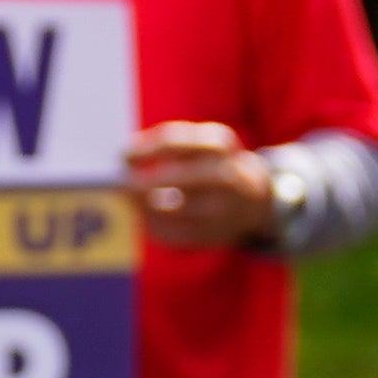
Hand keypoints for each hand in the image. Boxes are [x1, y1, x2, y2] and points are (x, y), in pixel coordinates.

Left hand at [127, 121, 287, 251]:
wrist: (254, 198)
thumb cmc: (211, 164)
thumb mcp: (198, 143)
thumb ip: (164, 144)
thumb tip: (124, 159)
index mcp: (219, 144)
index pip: (174, 142)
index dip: (144, 150)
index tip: (123, 156)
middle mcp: (226, 175)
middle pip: (175, 178)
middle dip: (141, 183)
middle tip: (122, 186)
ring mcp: (223, 209)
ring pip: (171, 211)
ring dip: (144, 207)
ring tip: (133, 201)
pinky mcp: (215, 235)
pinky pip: (174, 235)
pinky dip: (154, 227)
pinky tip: (148, 218)